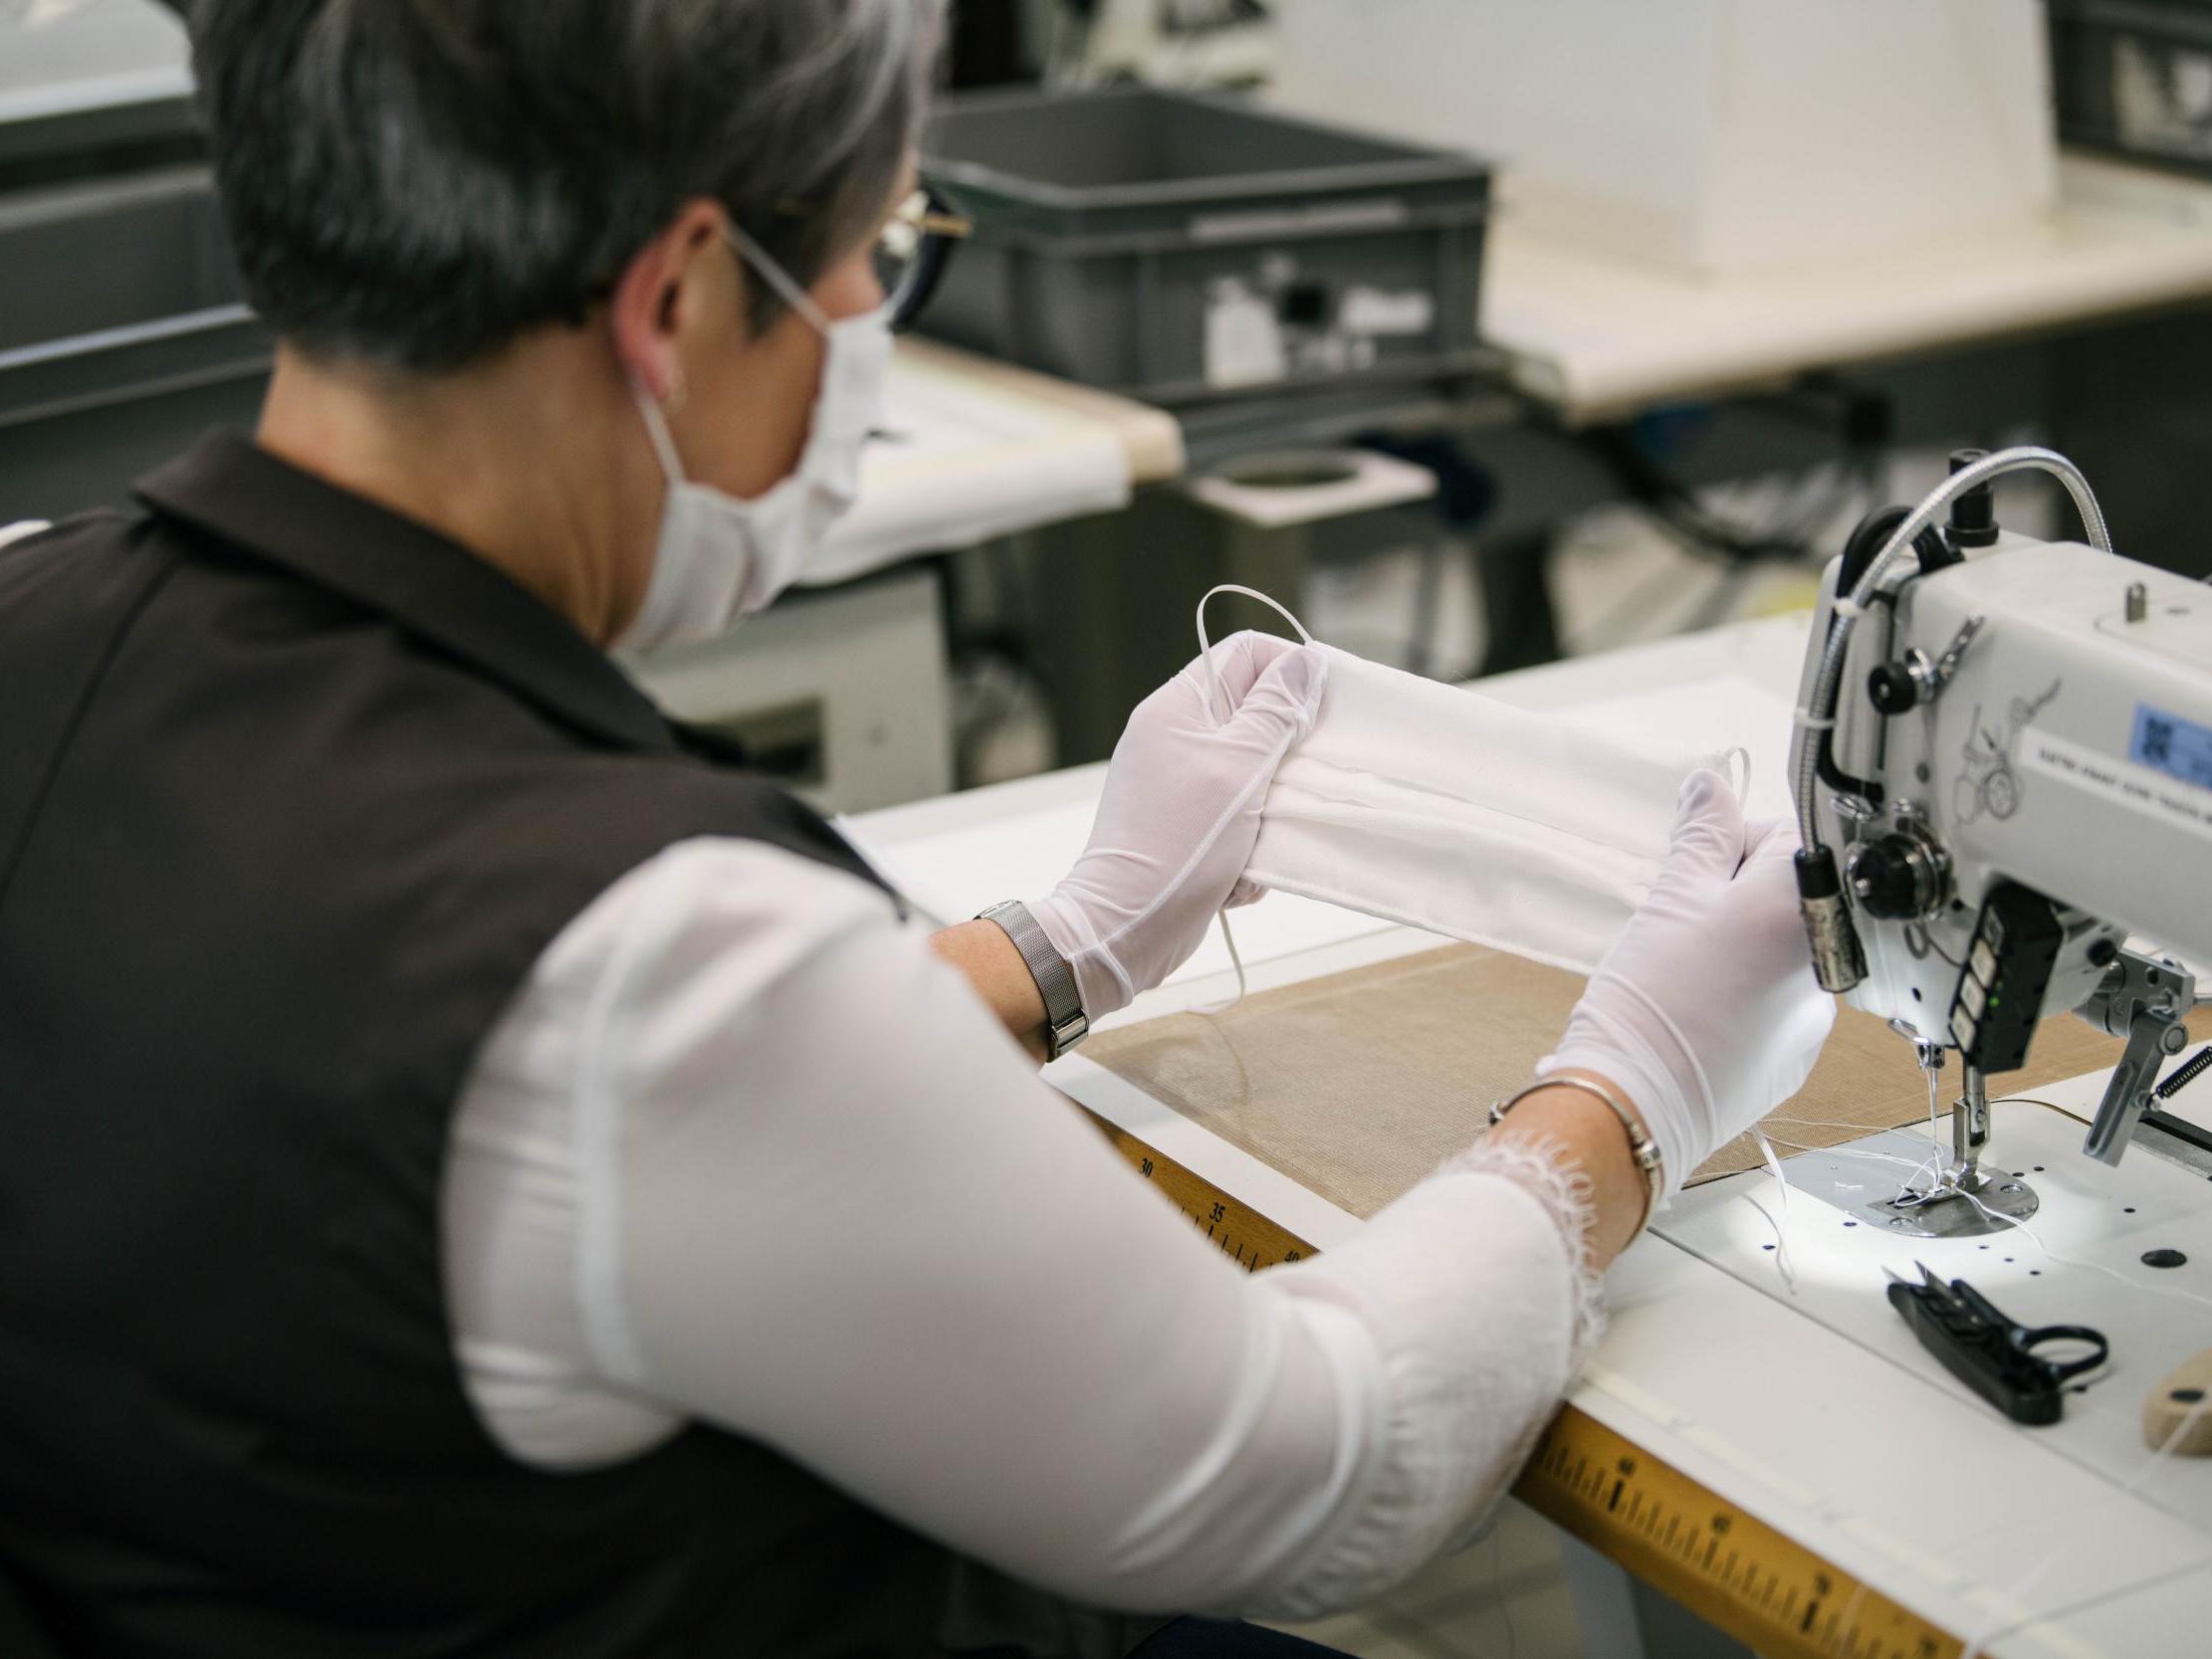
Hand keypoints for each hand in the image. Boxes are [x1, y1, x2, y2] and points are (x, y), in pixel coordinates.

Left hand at [1028, 632, 1328, 1017]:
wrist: (1126, 929)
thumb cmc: (1180, 842)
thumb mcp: (1239, 767)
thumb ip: (1275, 712)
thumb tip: (1305, 661)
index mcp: (1178, 708)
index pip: (1246, 655)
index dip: (1291, 670)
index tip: (1325, 706)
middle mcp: (1176, 740)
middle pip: (1256, 718)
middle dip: (1286, 757)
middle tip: (1299, 783)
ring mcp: (1181, 787)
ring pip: (1257, 779)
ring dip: (1269, 815)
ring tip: (1256, 841)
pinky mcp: (1189, 831)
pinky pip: (1241, 824)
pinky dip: (1247, 851)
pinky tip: (1234, 877)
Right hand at [1536, 770, 1835, 1195]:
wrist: (1633, 1105)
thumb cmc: (1651, 1003)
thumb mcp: (1671, 899)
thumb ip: (1703, 835)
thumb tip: (1712, 785)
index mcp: (1804, 910)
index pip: (1795, 834)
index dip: (1739, 841)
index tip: (1702, 866)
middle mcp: (1827, 964)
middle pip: (1793, 893)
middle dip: (1736, 893)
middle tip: (1682, 919)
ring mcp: (1815, 1017)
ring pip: (1783, 949)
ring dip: (1740, 943)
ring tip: (1684, 968)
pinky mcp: (1795, 1057)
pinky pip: (1778, 1001)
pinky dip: (1743, 993)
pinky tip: (1698, 1007)